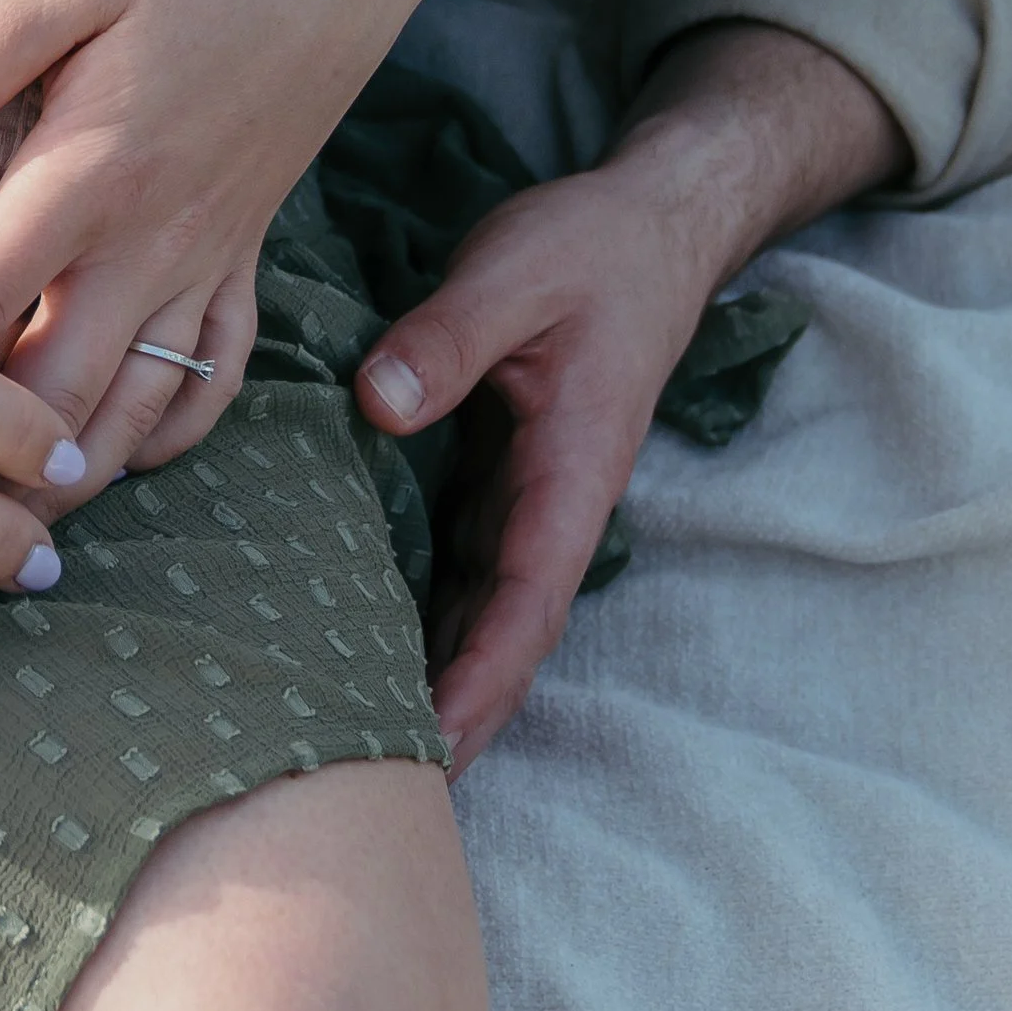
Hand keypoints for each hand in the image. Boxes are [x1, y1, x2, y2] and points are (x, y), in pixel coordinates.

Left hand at [357, 21, 910, 770]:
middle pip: (504, 630)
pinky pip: (461, 556)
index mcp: (571, 470)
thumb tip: (378, 402)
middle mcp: (554, 500)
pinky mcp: (500, 467)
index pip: (526, 601)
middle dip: (457, 710)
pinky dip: (426, 608)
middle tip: (380, 787)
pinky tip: (366, 640)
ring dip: (437, 669)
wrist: (651, 223)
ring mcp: (528, 490)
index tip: (438, 746)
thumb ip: (448, 337)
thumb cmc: (590, 248)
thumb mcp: (514, 271)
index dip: (482, 678)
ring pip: (481, 603)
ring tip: (360, 738)